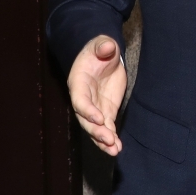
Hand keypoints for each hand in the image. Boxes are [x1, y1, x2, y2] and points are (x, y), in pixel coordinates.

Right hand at [67, 35, 126, 155]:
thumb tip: (108, 46)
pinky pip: (107, 128)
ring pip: (95, 128)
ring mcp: (94, 107)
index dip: (87, 110)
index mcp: (78, 82)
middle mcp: (83, 99)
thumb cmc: (99, 49)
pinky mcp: (105, 112)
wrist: (103, 56)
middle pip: (85, 119)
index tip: (99, 118)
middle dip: (96, 130)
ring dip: (103, 140)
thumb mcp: (101, 44)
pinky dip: (111, 138)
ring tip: (114, 150)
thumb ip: (103, 45)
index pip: (80, 100)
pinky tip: (117, 148)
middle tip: (108, 140)